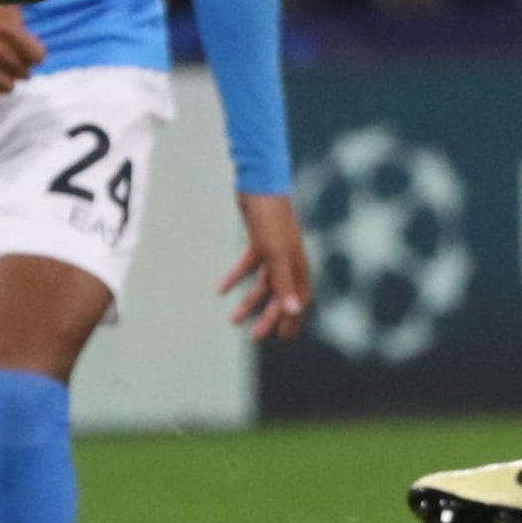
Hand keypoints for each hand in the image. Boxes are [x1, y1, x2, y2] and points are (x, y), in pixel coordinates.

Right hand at [0, 6, 45, 103]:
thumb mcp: (5, 10)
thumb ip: (23, 31)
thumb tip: (36, 57)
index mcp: (5, 27)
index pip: (38, 57)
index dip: (34, 56)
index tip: (27, 53)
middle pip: (24, 74)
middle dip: (19, 68)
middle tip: (7, 60)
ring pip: (8, 88)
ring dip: (5, 80)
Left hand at [219, 192, 312, 341]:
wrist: (260, 184)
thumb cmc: (272, 218)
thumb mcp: (277, 254)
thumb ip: (284, 283)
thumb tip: (293, 311)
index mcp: (298, 265)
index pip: (300, 300)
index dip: (293, 320)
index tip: (283, 338)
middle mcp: (289, 260)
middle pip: (281, 296)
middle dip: (269, 317)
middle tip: (256, 336)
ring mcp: (274, 251)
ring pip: (263, 283)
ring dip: (249, 301)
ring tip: (233, 319)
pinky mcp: (259, 241)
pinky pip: (248, 266)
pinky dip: (235, 278)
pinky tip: (221, 290)